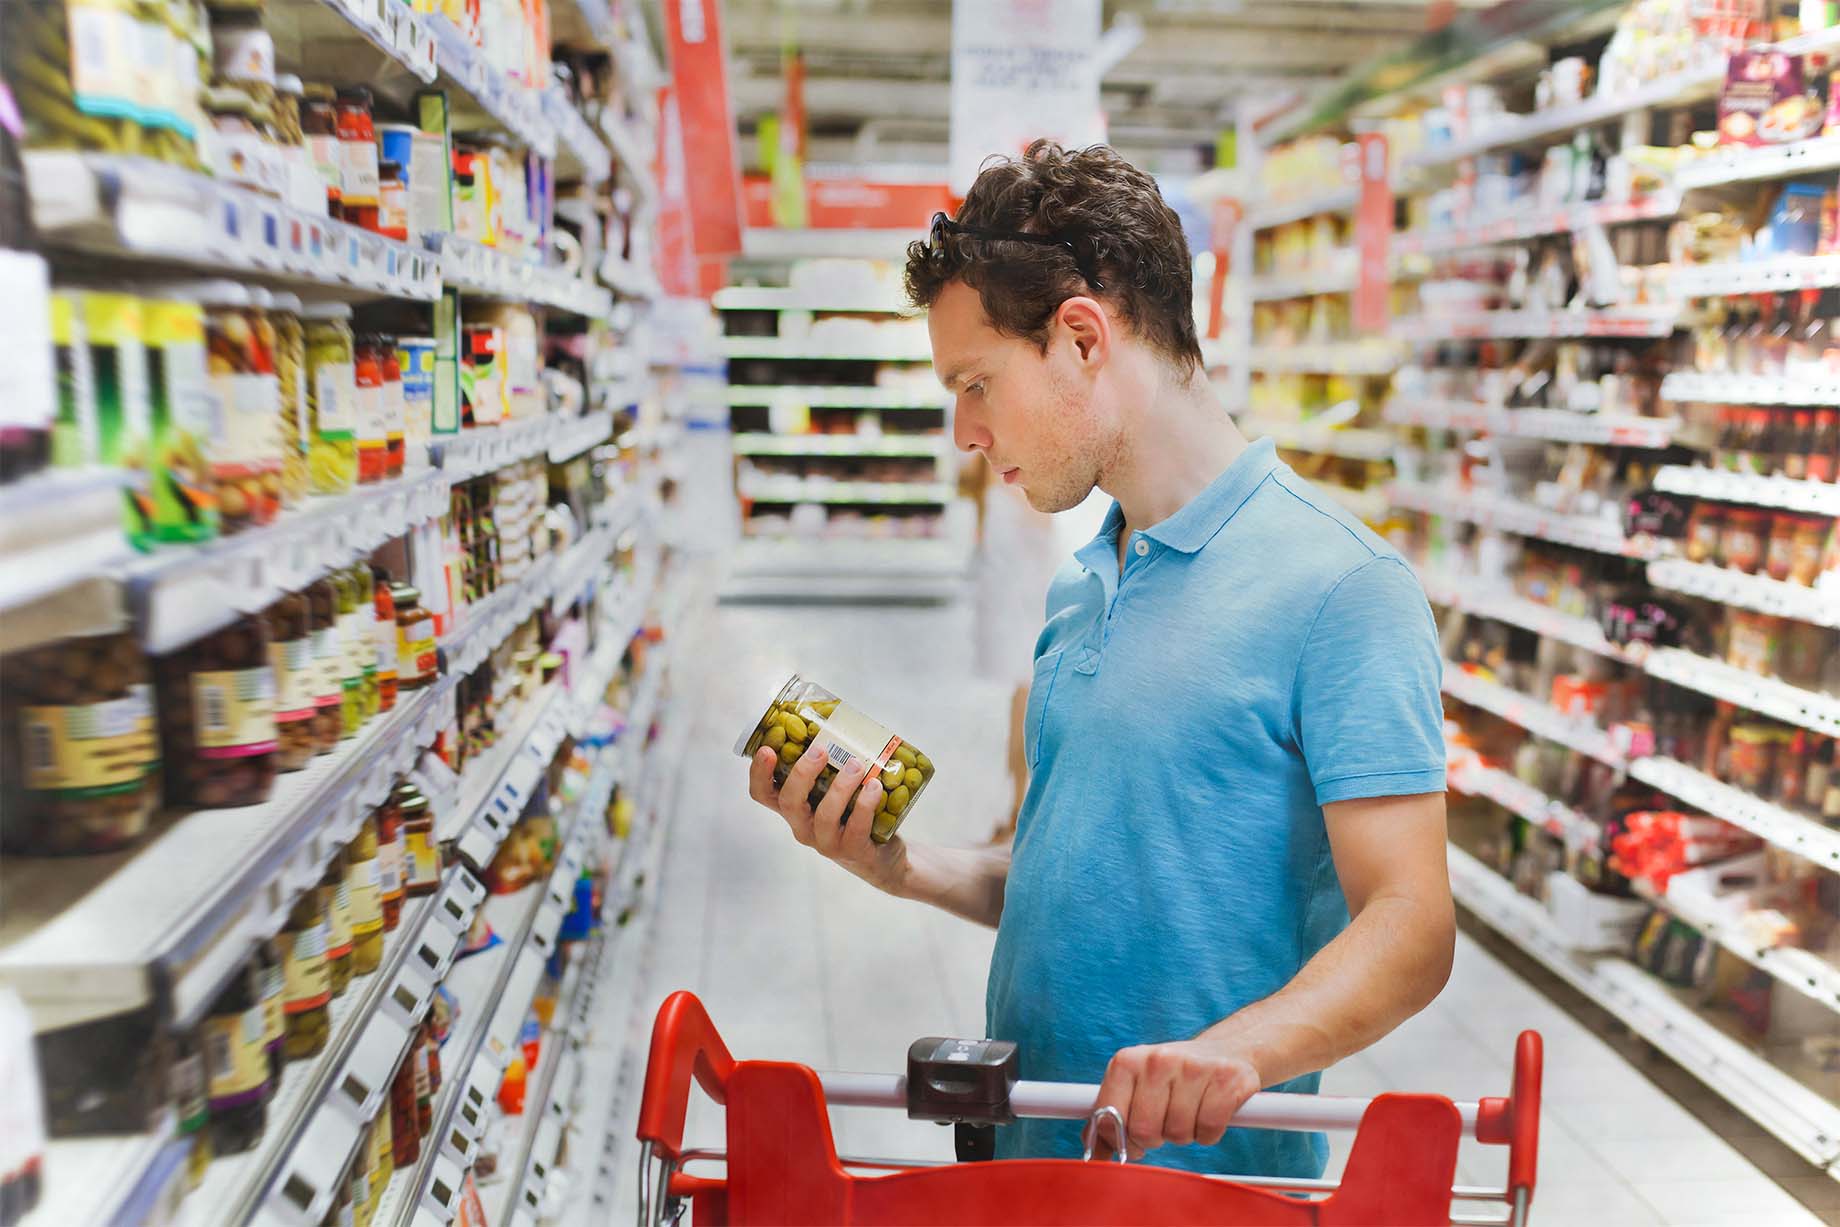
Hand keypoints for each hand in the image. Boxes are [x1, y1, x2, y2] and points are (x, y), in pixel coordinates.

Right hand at [749, 743, 908, 893]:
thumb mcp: (835, 789)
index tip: (766, 750)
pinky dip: (865, 804)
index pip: (762, 794)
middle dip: (802, 774)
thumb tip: (839, 715)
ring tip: (856, 765)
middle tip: (820, 750)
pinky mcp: (852, 850)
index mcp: (794, 808)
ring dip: (840, 787)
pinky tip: (875, 786)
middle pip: (789, 803)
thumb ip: (830, 763)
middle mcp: (803, 826)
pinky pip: (856, 828)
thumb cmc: (853, 813)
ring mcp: (826, 842)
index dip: (759, 774)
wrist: (882, 856)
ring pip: (824, 816)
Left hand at [1091, 1040, 1261, 1159]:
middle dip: (1154, 1138)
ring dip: (1184, 1135)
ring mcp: (1194, 1068)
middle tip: (1164, 1122)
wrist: (1225, 1051)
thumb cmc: (1173, 1076)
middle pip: (1144, 1131)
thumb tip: (1094, 1156)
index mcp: (1127, 1061)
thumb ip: (1110, 1118)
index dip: (1120, 1139)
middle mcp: (1158, 1059)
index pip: (1109, 1118)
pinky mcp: (1227, 1080)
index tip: (1131, 1140)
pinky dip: (1208, 1134)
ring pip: (1178, 1134)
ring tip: (1189, 1112)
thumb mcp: (1135, 1086)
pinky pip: (1209, 1131)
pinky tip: (1209, 1112)